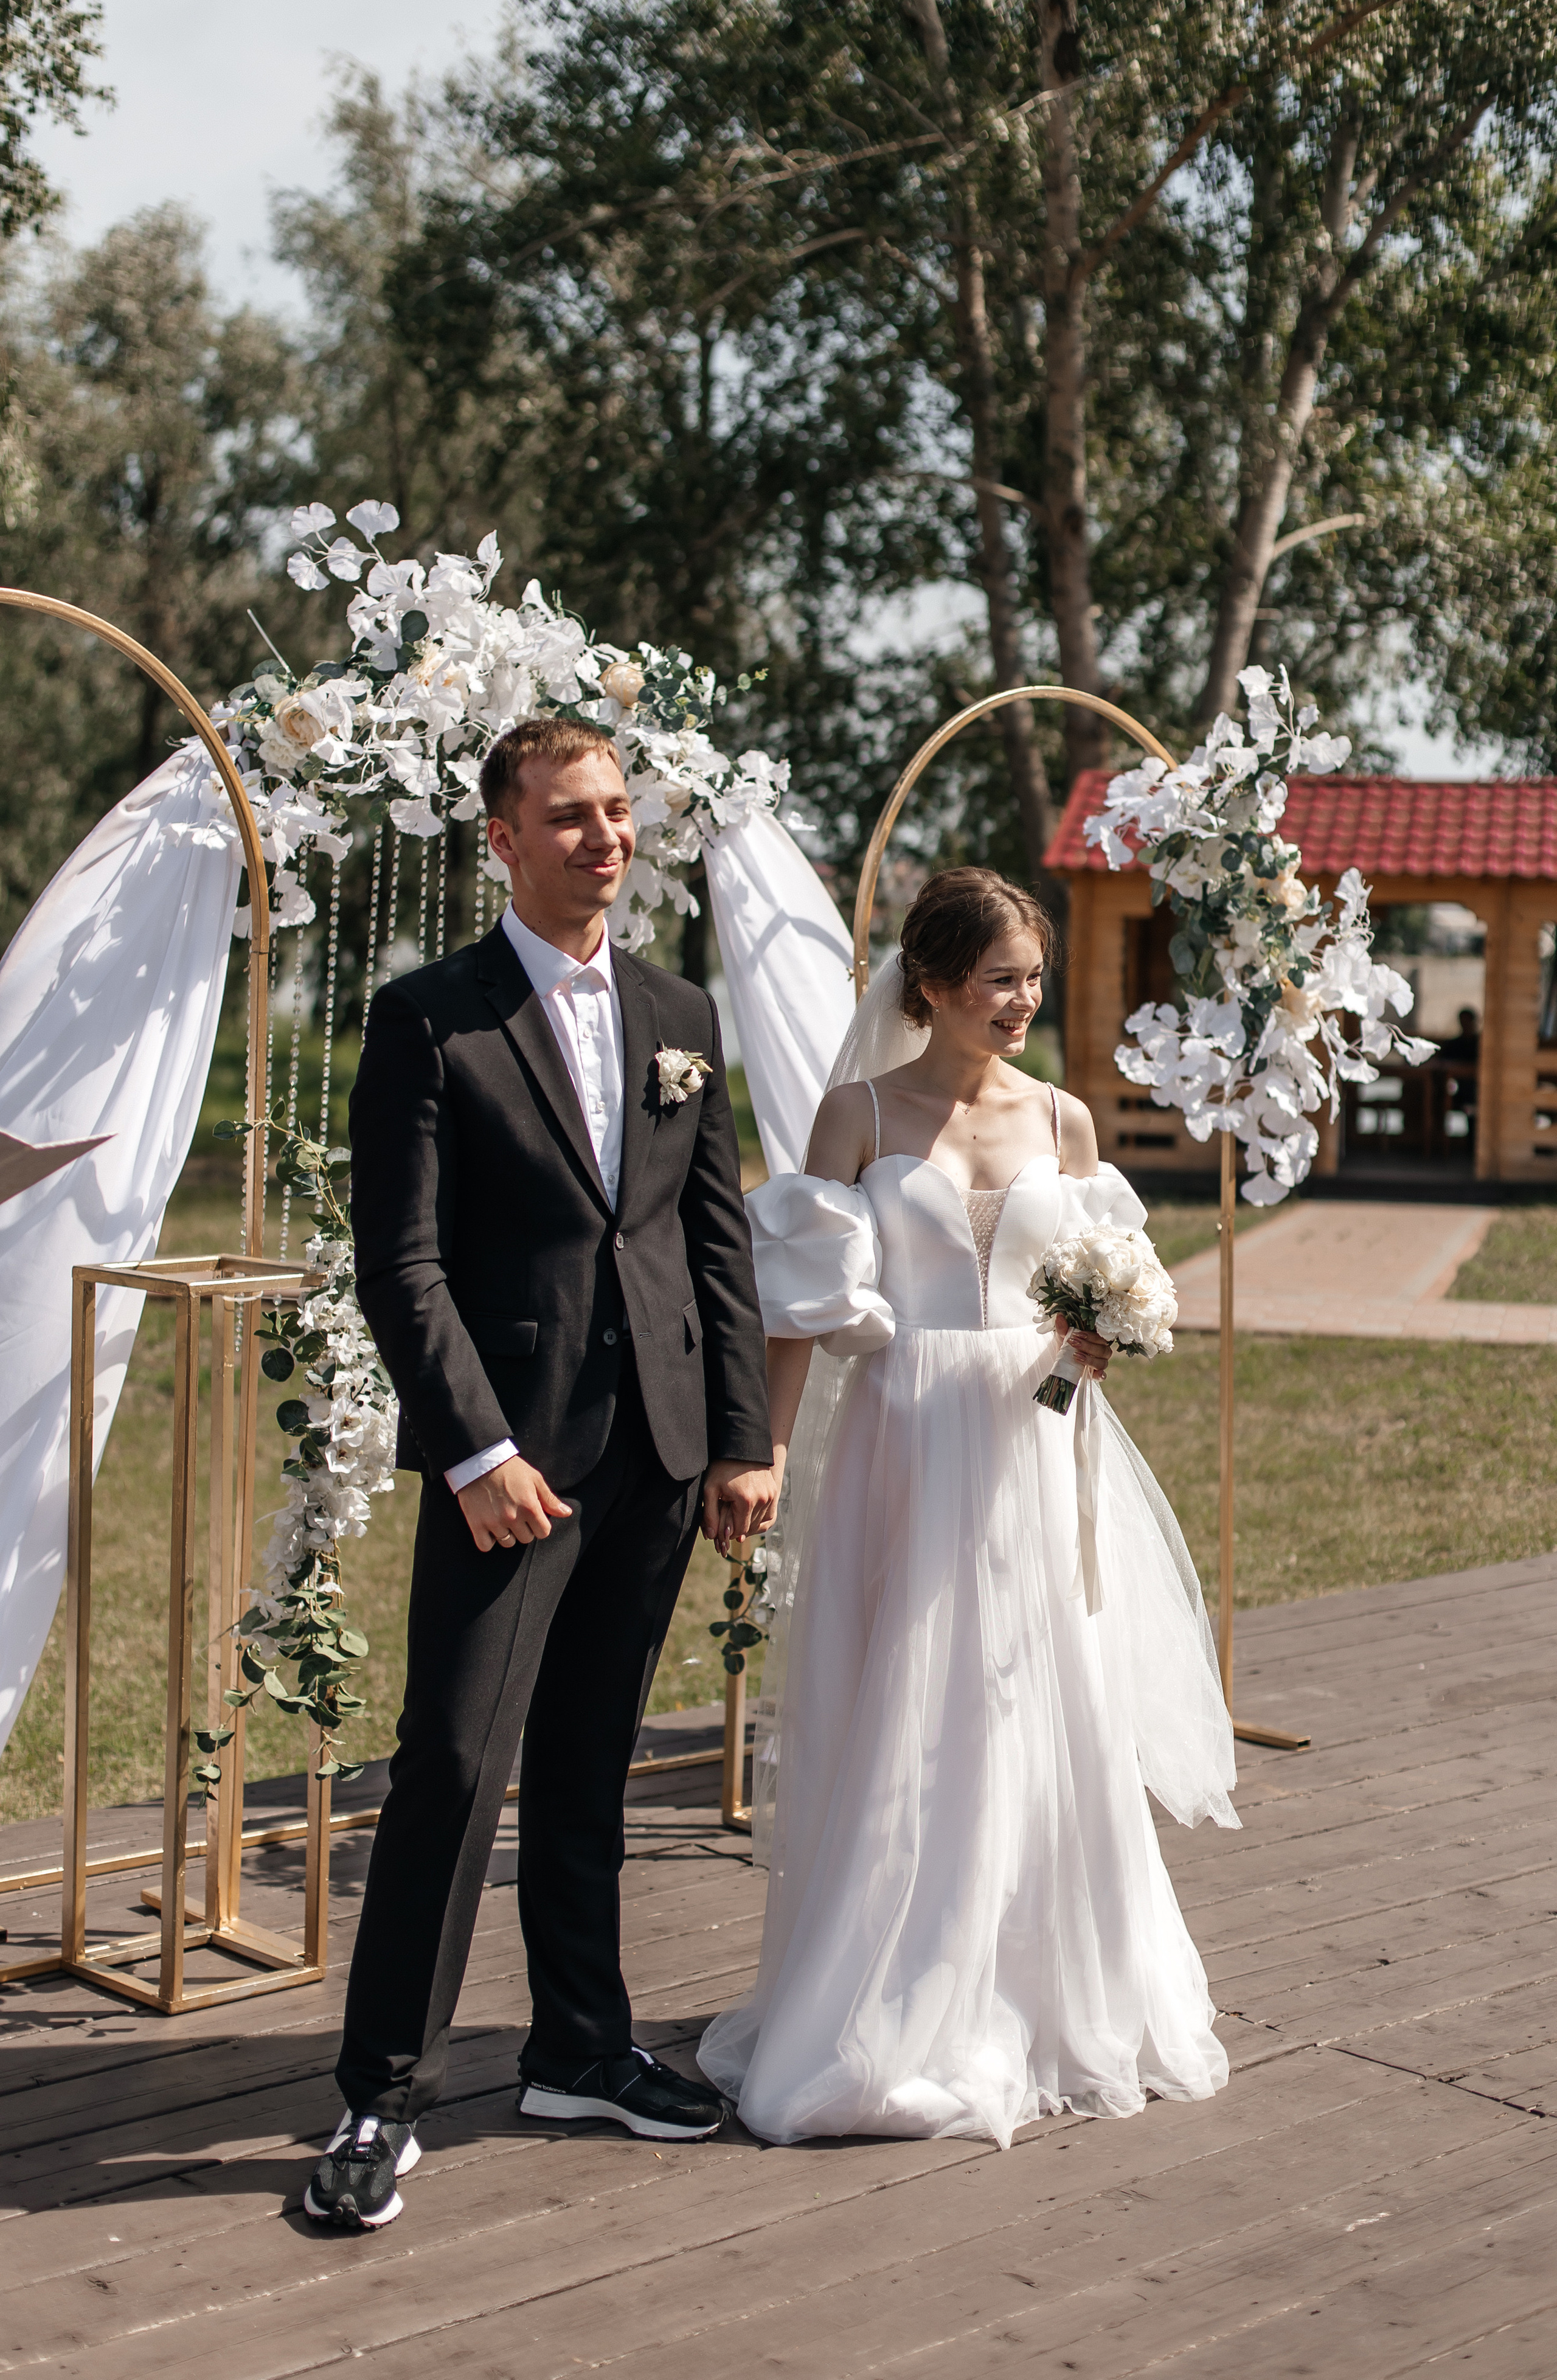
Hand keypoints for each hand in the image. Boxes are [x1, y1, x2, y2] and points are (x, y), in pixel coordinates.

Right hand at [456, 1454, 571, 1552]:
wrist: (479, 1460)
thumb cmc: (510, 1468)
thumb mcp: (534, 1479)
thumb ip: (550, 1499)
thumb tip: (566, 1513)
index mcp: (529, 1506)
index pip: (543, 1532)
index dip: (539, 1525)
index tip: (532, 1517)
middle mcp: (512, 1517)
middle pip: (525, 1538)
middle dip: (524, 1529)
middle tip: (516, 1514)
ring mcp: (494, 1522)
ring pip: (507, 1543)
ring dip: (506, 1534)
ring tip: (502, 1518)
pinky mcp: (476, 1524)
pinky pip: (485, 1545)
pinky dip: (488, 1540)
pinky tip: (490, 1528)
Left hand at [702, 1458, 777, 1556]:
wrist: (740, 1447)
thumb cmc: (722, 1467)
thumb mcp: (710, 1489)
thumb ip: (709, 1515)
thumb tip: (712, 1536)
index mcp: (746, 1501)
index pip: (739, 1531)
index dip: (728, 1531)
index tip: (720, 1525)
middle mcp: (762, 1500)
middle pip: (750, 1528)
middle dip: (737, 1527)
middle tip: (726, 1516)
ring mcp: (771, 1496)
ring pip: (760, 1523)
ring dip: (748, 1522)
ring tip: (735, 1512)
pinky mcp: (774, 1492)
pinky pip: (768, 1515)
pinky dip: (758, 1518)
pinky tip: (747, 1512)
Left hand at [1056, 1316, 1112, 1377]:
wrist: (1060, 1362)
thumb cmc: (1066, 1347)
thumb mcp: (1062, 1338)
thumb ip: (1063, 1328)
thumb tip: (1059, 1316)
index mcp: (1097, 1340)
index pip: (1100, 1336)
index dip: (1091, 1336)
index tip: (1077, 1334)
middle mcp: (1102, 1351)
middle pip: (1102, 1349)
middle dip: (1087, 1346)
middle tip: (1073, 1344)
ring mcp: (1100, 1363)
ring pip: (1102, 1362)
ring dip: (1090, 1359)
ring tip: (1076, 1356)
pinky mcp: (1096, 1375)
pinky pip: (1102, 1376)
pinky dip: (1101, 1375)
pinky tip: (1097, 1374)